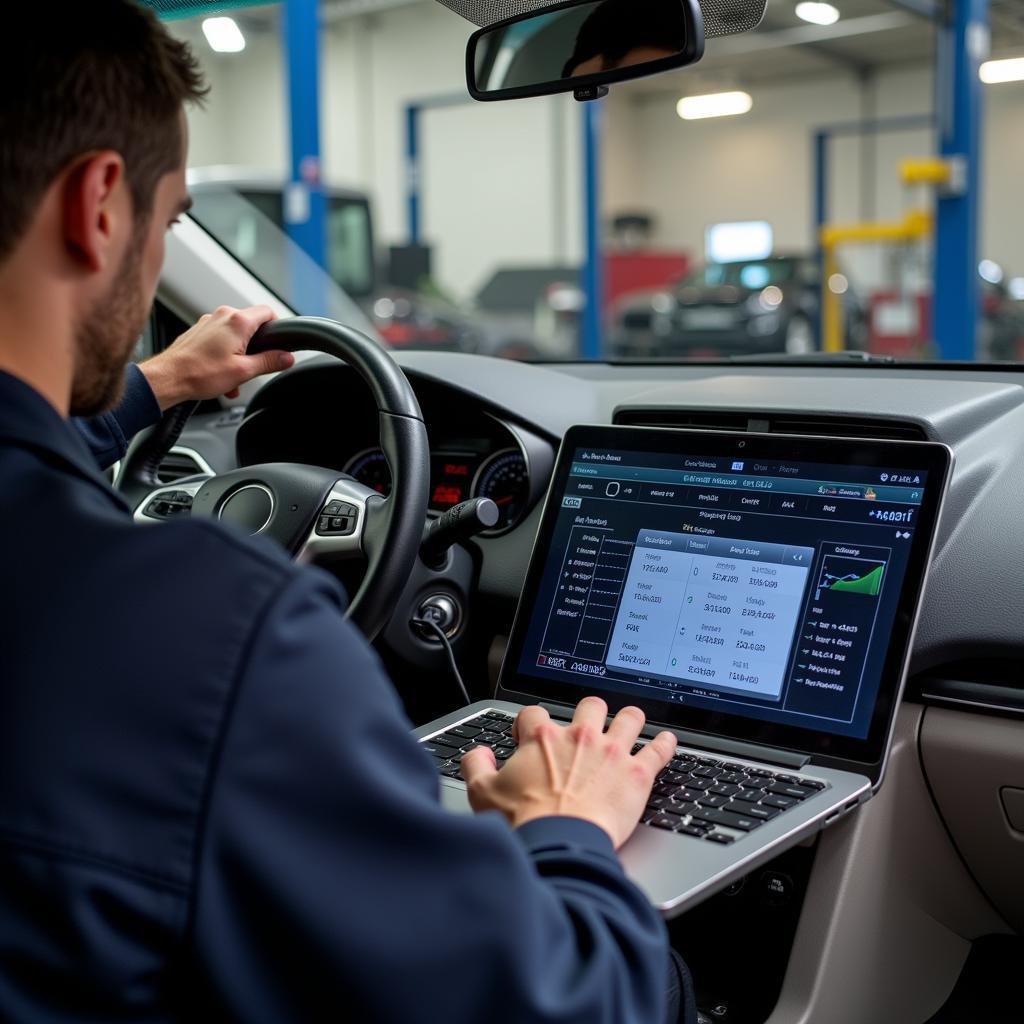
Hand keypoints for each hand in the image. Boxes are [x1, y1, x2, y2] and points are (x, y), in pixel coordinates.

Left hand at [139, 305, 293, 410]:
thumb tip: (287, 358)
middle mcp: (223, 316)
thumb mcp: (243, 372)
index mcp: (237, 321)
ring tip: (232, 377)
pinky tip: (220, 374)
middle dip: (256, 348)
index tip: (279, 343)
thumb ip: (269, 362)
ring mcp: (209, 322)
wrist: (168, 378)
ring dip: (239, 355)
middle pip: (252, 326)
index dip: (278, 327)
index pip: (268, 312)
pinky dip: (225, 355)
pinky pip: (221, 339)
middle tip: (252, 368)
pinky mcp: (199, 331)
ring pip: (236, 335)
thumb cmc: (199, 373)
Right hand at [461, 697, 676, 848]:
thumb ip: (476, 766)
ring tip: (631, 722)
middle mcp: (579, 737)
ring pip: (628, 717)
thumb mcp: (483, 793)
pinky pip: (659, 750)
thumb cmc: (524, 823)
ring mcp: (612, 752)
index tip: (530, 736)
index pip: (535, 713)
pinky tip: (668, 741)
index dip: (530, 723)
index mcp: (542, 738)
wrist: (560, 844)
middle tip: (587, 727)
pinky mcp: (637, 773)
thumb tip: (478, 755)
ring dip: (630, 719)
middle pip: (589, 705)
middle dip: (588, 713)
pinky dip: (666, 744)